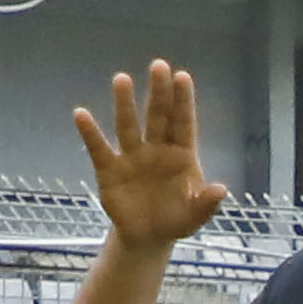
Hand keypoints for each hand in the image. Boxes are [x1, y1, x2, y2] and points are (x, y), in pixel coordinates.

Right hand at [70, 62, 229, 250]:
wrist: (147, 238)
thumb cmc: (175, 220)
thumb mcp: (194, 216)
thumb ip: (206, 203)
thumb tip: (221, 189)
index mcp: (181, 155)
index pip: (182, 123)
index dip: (182, 101)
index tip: (182, 76)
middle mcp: (156, 149)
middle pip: (157, 116)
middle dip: (158, 93)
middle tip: (158, 65)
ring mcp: (132, 157)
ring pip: (128, 126)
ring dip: (125, 104)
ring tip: (122, 79)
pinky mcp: (109, 170)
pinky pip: (99, 149)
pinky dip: (90, 133)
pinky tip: (81, 115)